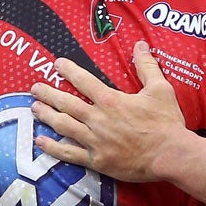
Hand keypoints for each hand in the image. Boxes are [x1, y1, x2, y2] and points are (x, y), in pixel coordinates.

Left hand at [32, 43, 186, 183]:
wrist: (171, 155)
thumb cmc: (166, 122)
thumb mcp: (161, 89)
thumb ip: (147, 66)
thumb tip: (141, 45)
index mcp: (111, 100)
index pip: (84, 81)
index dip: (68, 70)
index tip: (56, 64)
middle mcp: (98, 119)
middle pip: (66, 103)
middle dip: (48, 94)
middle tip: (34, 88)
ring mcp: (96, 141)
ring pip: (64, 126)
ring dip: (47, 116)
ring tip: (34, 108)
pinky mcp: (97, 160)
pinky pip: (70, 153)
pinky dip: (53, 147)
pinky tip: (40, 141)